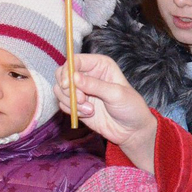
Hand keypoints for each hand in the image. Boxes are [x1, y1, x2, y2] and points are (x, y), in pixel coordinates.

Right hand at [54, 54, 156, 172]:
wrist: (131, 130)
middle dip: (67, 89)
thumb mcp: (116, 94)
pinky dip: (72, 111)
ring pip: (60, 90)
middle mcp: (87, 74)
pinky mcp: (76, 104)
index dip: (67, 71)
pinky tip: (88, 114)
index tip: (66, 85)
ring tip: (90, 110)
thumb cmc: (130, 107)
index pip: (75, 60)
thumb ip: (95, 85)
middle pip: (62, 74)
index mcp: (99, 65)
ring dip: (72, 102)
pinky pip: (63, 104)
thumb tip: (74, 77)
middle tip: (81, 100)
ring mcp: (80, 89)